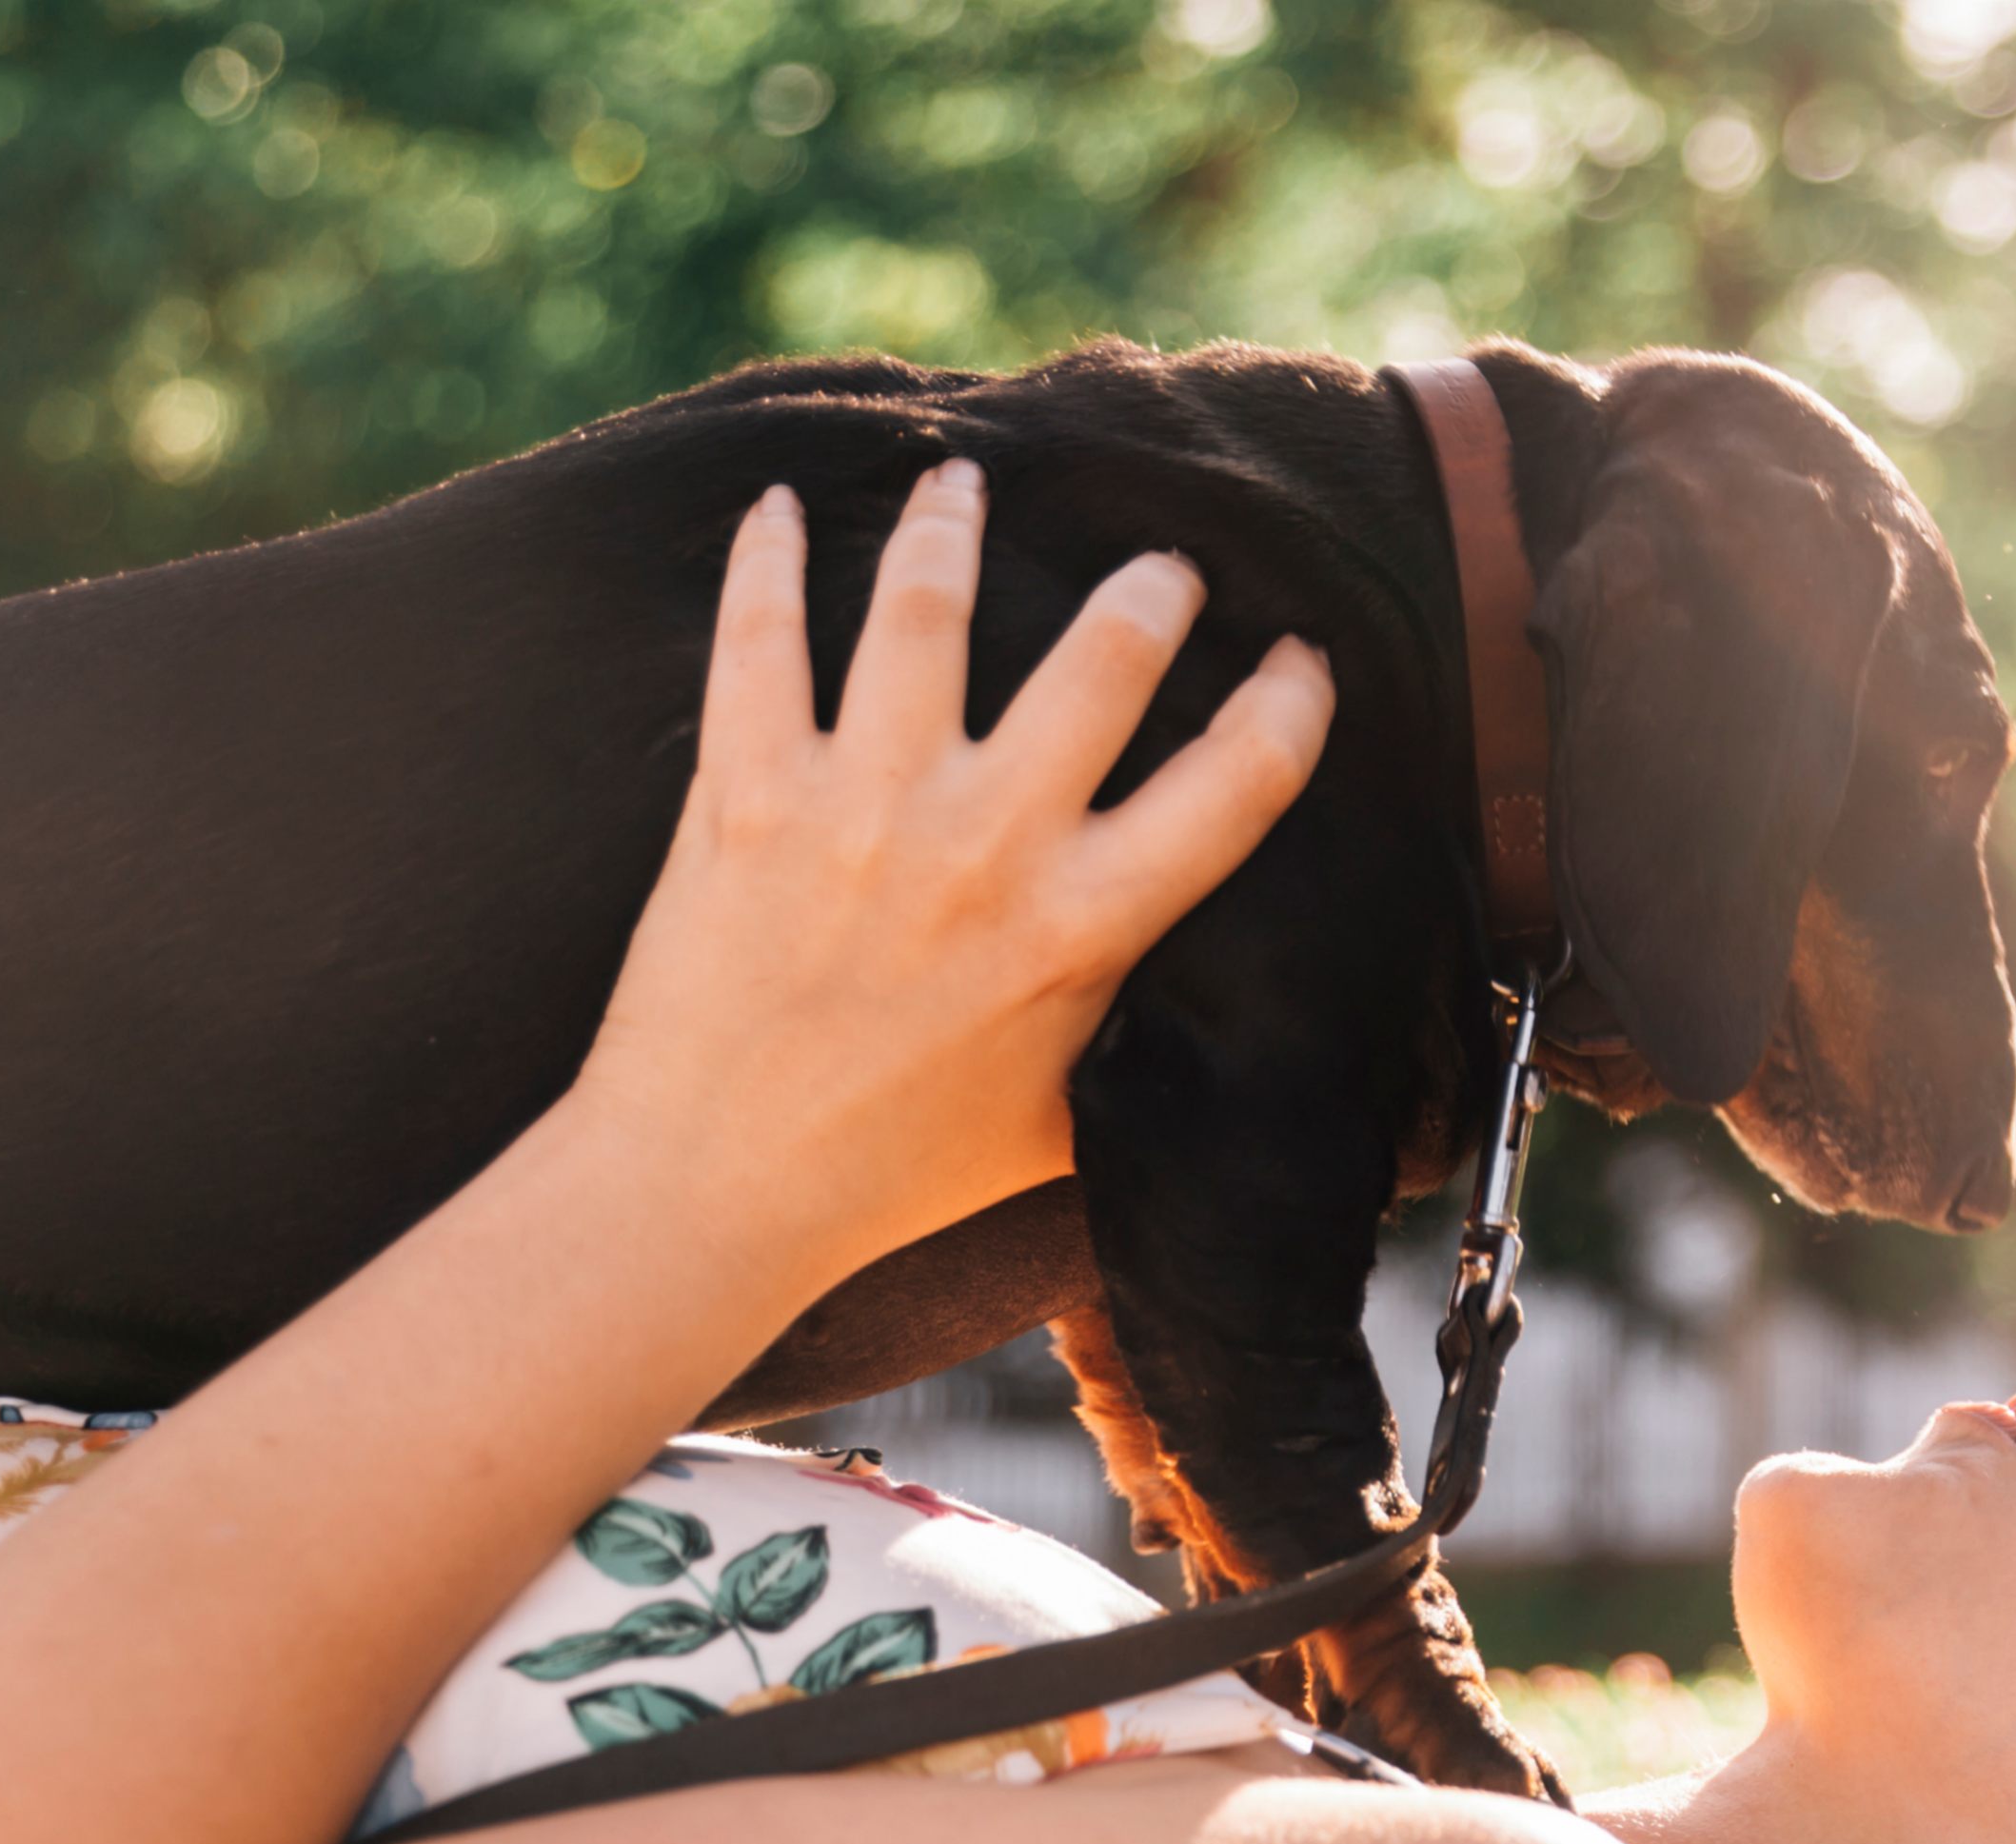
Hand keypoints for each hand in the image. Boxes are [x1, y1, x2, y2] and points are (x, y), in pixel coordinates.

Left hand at [566, 461, 1335, 1286]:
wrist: (713, 1187)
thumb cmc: (896, 1174)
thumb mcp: (1062, 1120)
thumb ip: (1131, 1046)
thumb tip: (1201, 1035)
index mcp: (1084, 927)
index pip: (1235, 781)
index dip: (1292, 702)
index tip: (1301, 661)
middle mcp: (987, 847)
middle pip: (1105, 657)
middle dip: (1150, 590)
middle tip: (1158, 570)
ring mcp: (862, 806)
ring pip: (926, 607)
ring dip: (953, 525)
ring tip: (965, 482)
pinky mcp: (747, 793)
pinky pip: (759, 639)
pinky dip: (766, 558)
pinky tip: (776, 504)